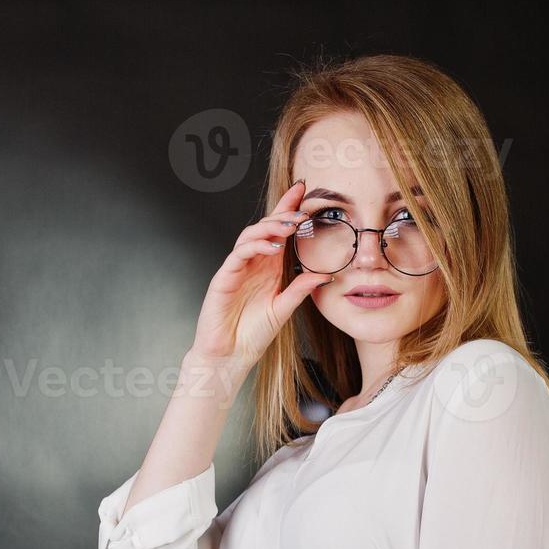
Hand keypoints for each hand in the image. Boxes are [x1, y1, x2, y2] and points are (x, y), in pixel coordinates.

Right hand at [189, 179, 332, 370]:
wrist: (230, 357)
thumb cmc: (251, 335)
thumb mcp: (283, 310)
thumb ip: (300, 290)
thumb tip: (325, 275)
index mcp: (267, 268)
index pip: (278, 232)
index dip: (288, 209)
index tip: (304, 191)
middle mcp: (252, 265)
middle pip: (265, 228)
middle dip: (283, 214)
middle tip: (302, 207)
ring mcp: (236, 269)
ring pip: (250, 236)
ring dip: (270, 227)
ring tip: (290, 225)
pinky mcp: (223, 278)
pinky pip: (238, 255)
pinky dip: (255, 247)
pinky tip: (272, 247)